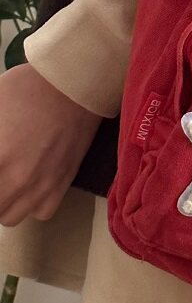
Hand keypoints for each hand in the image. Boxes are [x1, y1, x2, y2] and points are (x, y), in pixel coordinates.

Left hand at [0, 64, 102, 226]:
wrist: (74, 86)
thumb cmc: (28, 88)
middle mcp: (17, 179)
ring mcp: (42, 185)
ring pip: (9, 216)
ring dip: (4, 201)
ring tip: (6, 181)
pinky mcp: (62, 183)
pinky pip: (40, 212)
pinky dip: (31, 204)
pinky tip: (29, 185)